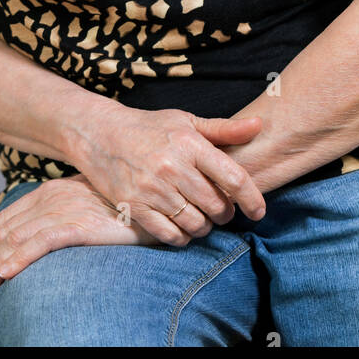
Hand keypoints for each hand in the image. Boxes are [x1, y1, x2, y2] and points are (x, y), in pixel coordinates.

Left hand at [0, 174, 155, 302]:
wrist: (156, 202)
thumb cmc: (125, 207)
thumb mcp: (89, 205)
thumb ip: (66, 215)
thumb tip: (45, 240)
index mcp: (51, 191)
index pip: (7, 220)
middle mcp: (53, 197)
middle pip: (5, 231)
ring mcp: (66, 209)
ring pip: (16, 238)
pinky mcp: (80, 224)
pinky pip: (40, 242)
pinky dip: (18, 258)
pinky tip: (5, 274)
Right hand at [68, 102, 266, 244]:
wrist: (100, 134)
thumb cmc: (149, 128)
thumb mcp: (186, 121)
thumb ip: (224, 129)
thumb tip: (259, 126)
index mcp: (189, 144)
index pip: (233, 177)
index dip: (252, 198)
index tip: (258, 211)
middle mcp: (172, 167)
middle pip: (216, 205)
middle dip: (226, 213)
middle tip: (222, 210)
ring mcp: (152, 189)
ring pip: (196, 224)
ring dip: (206, 227)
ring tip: (203, 217)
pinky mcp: (135, 207)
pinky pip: (170, 235)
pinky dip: (183, 237)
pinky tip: (184, 227)